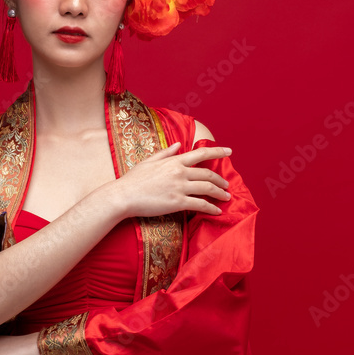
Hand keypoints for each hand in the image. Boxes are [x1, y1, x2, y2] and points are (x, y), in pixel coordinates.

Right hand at [108, 142, 231, 218]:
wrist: (124, 196)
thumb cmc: (133, 179)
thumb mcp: (149, 161)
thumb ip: (165, 152)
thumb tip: (178, 144)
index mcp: (173, 161)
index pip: (201, 153)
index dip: (218, 151)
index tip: (229, 151)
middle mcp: (179, 172)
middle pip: (208, 173)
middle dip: (220, 179)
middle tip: (226, 185)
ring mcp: (179, 187)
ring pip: (207, 188)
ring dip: (220, 193)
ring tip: (226, 197)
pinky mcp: (178, 202)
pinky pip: (200, 204)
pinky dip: (211, 208)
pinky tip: (217, 211)